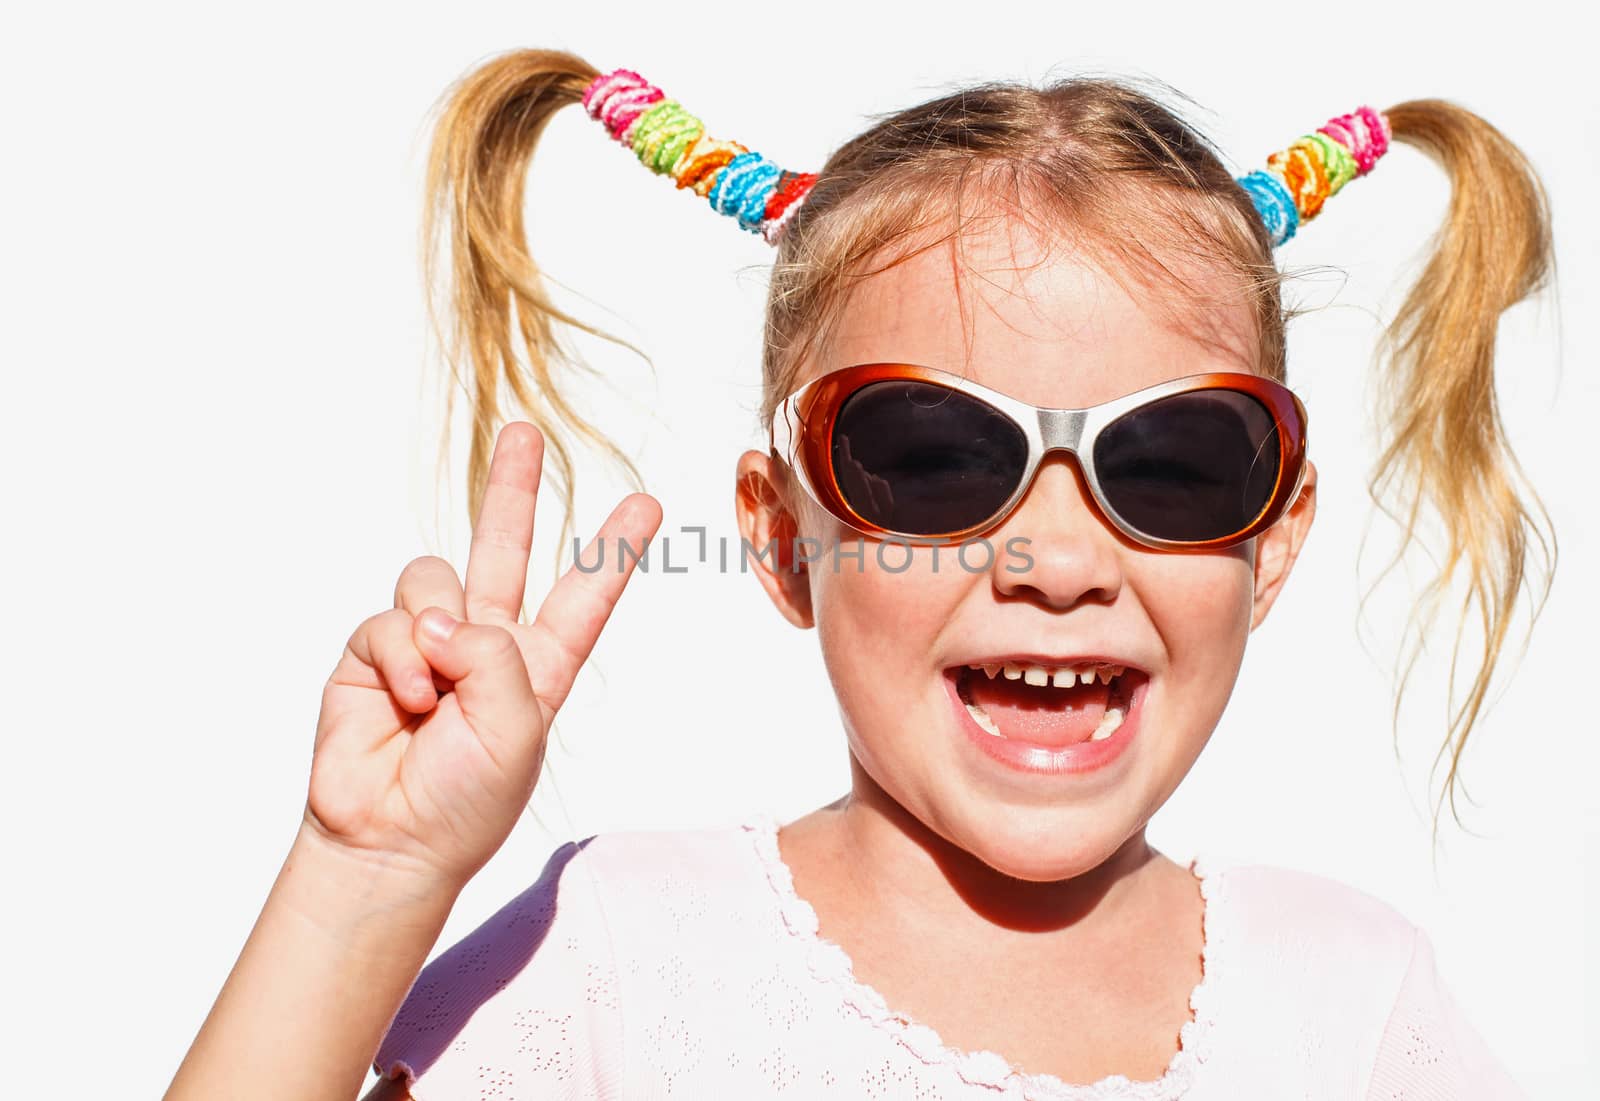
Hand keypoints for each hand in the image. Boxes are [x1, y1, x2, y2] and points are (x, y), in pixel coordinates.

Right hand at [300, 422, 661, 886]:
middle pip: (504, 548)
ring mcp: (427, 641)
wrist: (388, 841)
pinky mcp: (375, 651)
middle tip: (525, 432)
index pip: (583, 595)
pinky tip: (406, 702)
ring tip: (436, 692)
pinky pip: (391, 619)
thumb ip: (494, 657)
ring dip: (437, 627)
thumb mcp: (517, 729)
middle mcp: (485, 643)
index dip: (612, 550)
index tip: (648, 503)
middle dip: (511, 489)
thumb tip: (438, 615)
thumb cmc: (465, 800)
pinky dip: (402, 658)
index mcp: (539, 666)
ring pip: (436, 575)